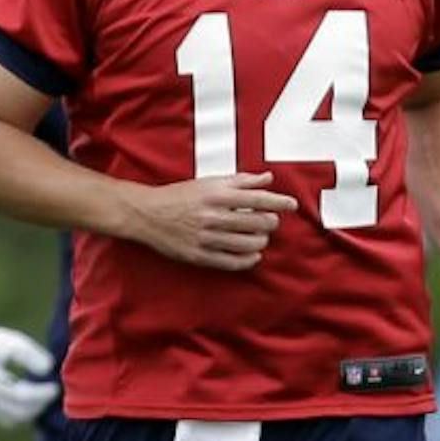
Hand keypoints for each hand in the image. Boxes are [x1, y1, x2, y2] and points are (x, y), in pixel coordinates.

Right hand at [0, 320, 58, 426]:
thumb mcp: (10, 340)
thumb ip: (29, 354)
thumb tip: (48, 369)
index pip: (20, 395)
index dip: (41, 394)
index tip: (56, 387)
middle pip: (17, 413)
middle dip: (38, 406)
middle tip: (51, 394)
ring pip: (11, 420)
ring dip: (30, 412)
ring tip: (42, 397)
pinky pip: (4, 419)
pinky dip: (19, 413)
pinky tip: (29, 400)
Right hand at [119, 173, 296, 270]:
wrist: (147, 214)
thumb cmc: (179, 196)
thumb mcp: (209, 183)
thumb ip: (240, 180)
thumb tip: (267, 178)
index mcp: (216, 195)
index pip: (258, 198)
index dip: (279, 202)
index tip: (291, 205)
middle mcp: (213, 216)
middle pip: (258, 223)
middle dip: (270, 222)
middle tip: (270, 221)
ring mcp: (206, 238)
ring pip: (249, 244)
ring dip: (261, 240)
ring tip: (260, 237)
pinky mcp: (199, 255)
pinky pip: (232, 262)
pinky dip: (248, 259)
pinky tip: (253, 254)